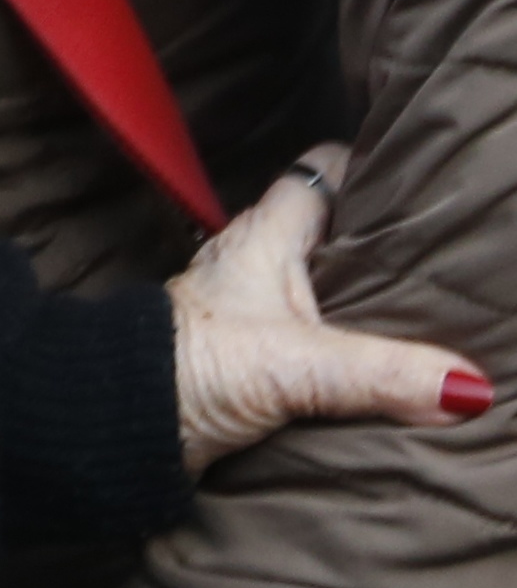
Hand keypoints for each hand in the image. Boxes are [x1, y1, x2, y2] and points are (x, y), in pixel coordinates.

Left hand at [170, 141, 486, 470]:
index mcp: (263, 236)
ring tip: (433, 308)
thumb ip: (382, 372)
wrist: (120, 423)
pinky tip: (384, 367)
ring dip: (364, 300)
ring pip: (321, 288)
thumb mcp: (296, 366)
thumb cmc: (187, 368)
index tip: (415, 170)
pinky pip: (313, 340)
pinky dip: (345, 347)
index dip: (363, 164)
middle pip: (330, 233)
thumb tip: (466, 385)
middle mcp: (256, 265)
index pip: (318, 174)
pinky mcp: (249, 360)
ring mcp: (250, 312)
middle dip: (380, 240)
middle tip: (444, 250)